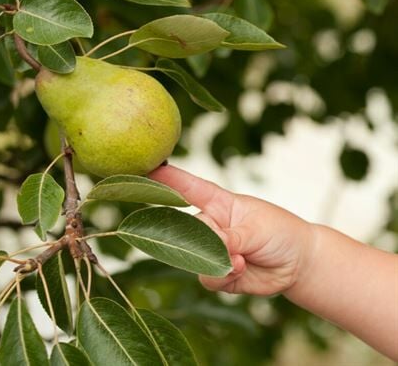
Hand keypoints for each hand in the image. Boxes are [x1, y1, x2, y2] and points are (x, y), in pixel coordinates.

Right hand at [149, 165, 314, 295]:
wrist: (298, 264)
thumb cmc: (281, 232)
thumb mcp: (258, 228)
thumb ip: (230, 238)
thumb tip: (210, 251)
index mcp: (220, 203)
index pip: (190, 189)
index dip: (169, 179)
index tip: (149, 168)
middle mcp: (211, 225)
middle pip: (186, 229)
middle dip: (200, 239)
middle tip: (229, 243)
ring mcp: (212, 250)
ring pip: (192, 257)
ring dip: (216, 260)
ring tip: (242, 259)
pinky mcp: (217, 273)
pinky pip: (205, 277)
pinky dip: (221, 276)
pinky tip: (240, 268)